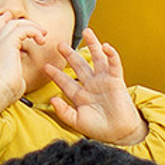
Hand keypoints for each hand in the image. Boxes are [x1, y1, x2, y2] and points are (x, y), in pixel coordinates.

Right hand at [0, 11, 56, 113]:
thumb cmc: (4, 92)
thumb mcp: (10, 80)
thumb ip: (14, 74)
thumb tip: (20, 79)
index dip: (5, 22)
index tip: (19, 22)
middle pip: (6, 23)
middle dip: (23, 23)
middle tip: (39, 31)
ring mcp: (0, 42)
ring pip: (15, 24)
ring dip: (32, 26)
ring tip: (43, 35)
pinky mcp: (8, 43)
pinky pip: (23, 29)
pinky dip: (34, 31)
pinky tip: (41, 40)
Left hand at [44, 28, 147, 143]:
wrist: (120, 133)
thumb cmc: (100, 129)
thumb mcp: (77, 122)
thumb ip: (64, 112)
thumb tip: (52, 100)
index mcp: (80, 95)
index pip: (65, 81)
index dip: (55, 74)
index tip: (45, 66)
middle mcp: (91, 85)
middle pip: (79, 65)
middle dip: (69, 54)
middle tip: (60, 44)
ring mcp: (104, 81)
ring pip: (97, 59)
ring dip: (92, 45)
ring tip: (87, 31)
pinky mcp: (116, 81)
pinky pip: (114, 65)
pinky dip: (111, 55)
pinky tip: (105, 46)